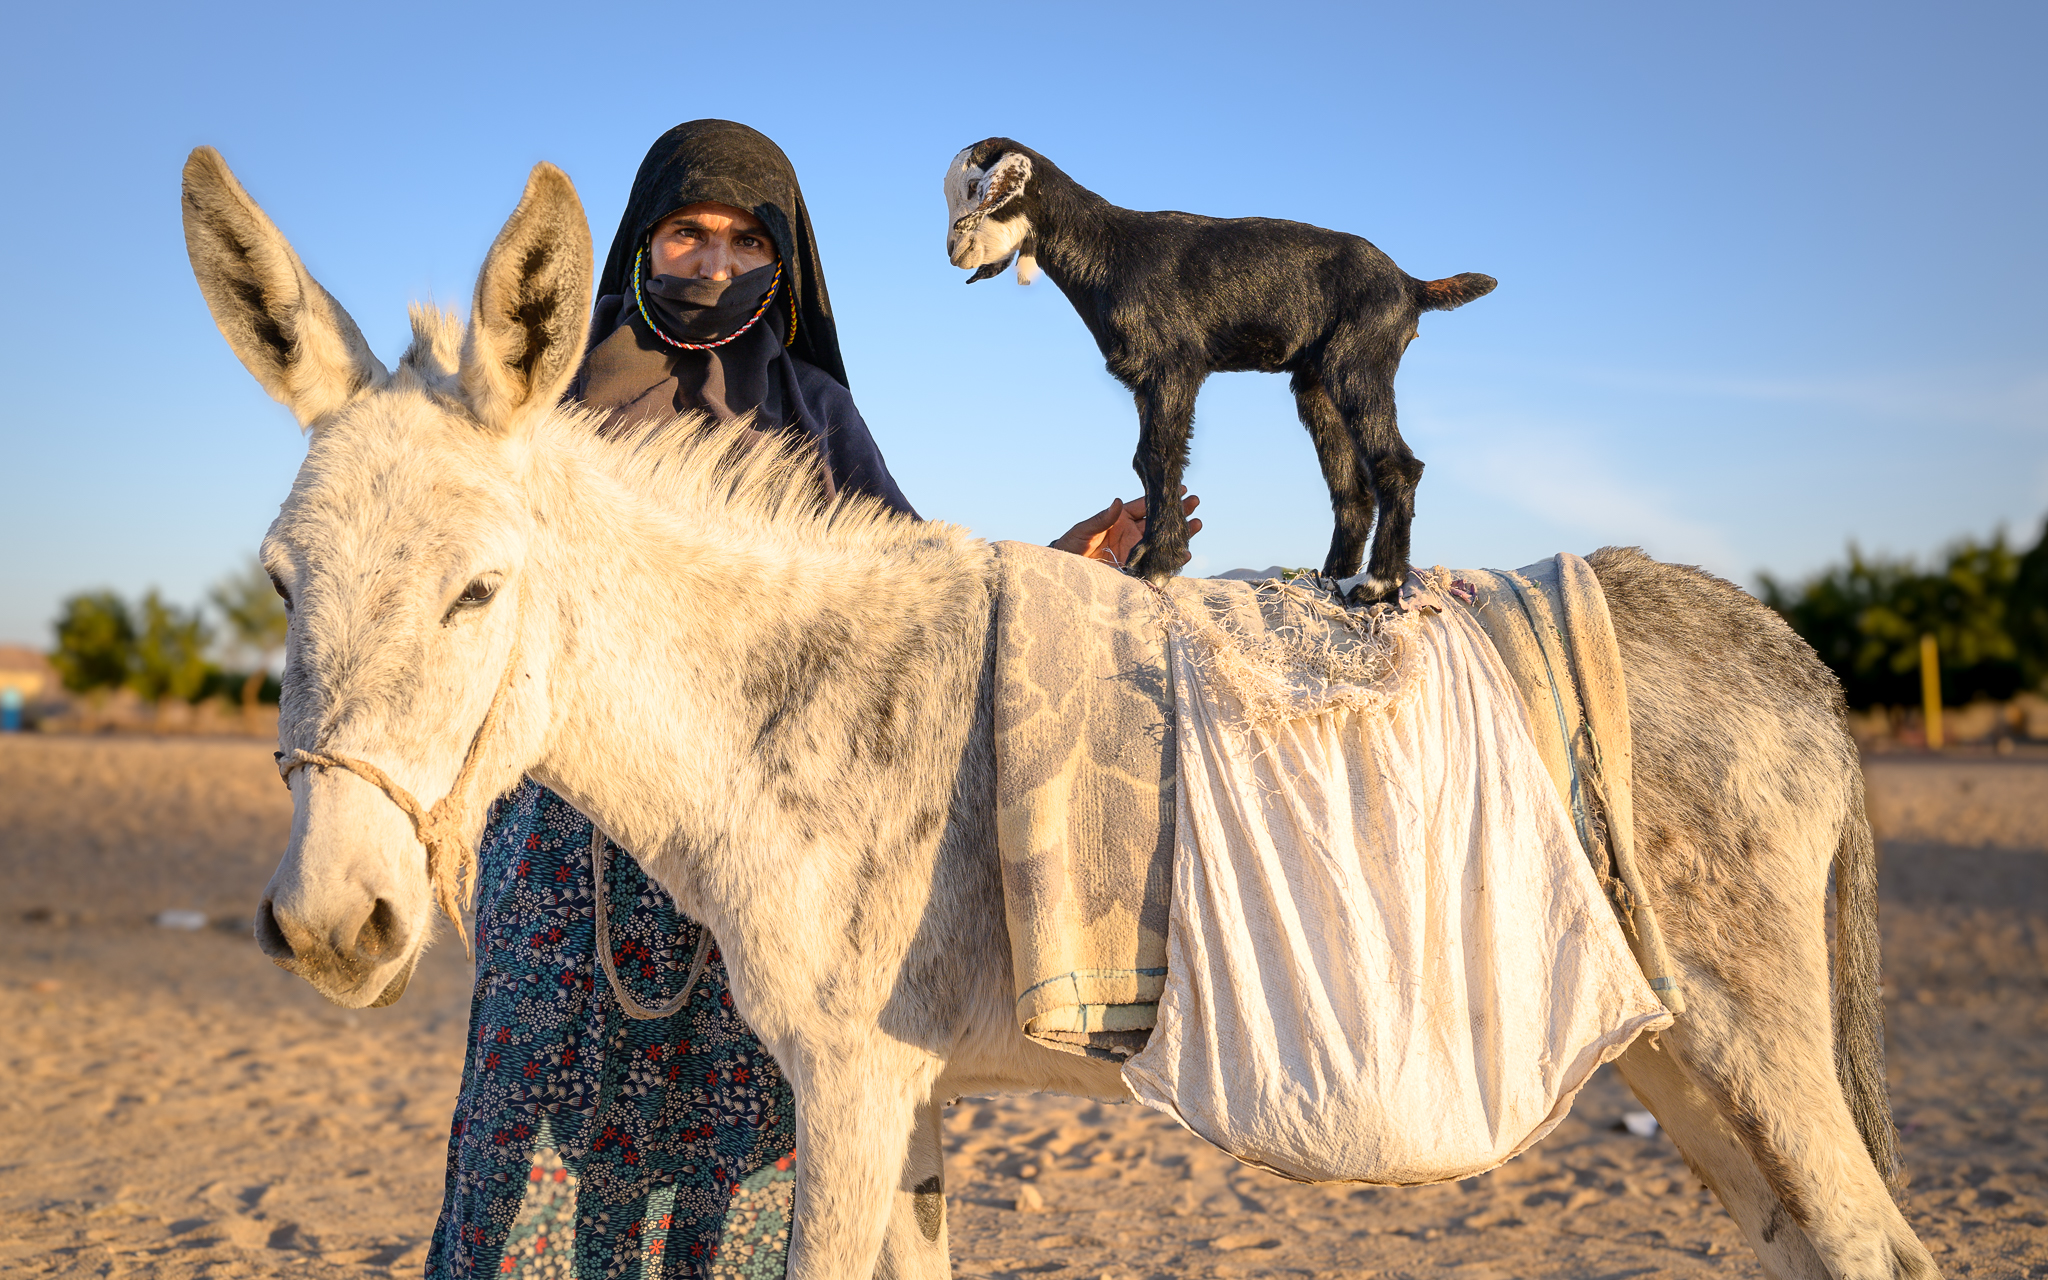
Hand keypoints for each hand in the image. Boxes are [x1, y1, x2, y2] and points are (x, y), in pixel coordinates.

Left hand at [1052, 488, 1201, 567]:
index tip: (1180, 488)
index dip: (1161, 498)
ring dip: (1179, 533)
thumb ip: (1101, 518)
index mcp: (1120, 518)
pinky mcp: (1136, 567)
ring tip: (1197, 524)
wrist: (1065, 571)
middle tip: (1195, 502)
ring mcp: (1135, 550)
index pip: (1145, 505)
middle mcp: (1131, 532)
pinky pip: (1156, 562)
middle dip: (1177, 512)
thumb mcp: (1083, 530)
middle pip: (1158, 520)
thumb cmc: (1070, 545)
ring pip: (1162, 540)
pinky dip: (1171, 559)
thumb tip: (1116, 502)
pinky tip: (1184, 554)